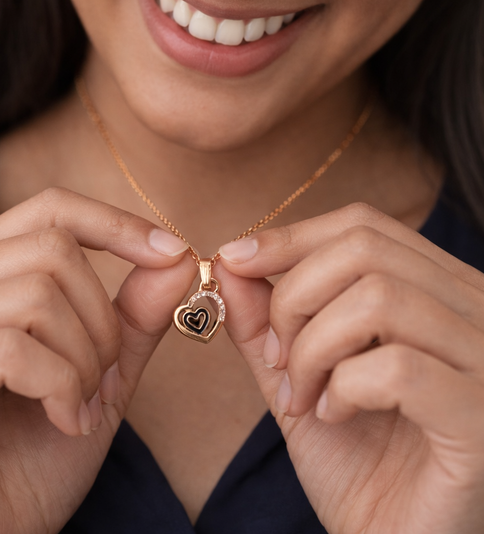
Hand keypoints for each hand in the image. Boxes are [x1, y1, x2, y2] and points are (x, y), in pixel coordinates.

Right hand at [0, 187, 195, 533]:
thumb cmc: (32, 459)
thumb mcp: (98, 377)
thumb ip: (132, 316)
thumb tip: (176, 257)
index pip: (46, 210)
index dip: (112, 222)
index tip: (169, 251)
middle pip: (50, 249)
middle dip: (102, 317)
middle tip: (106, 378)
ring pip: (35, 295)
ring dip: (84, 357)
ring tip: (81, 405)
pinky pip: (13, 350)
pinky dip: (60, 386)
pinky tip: (63, 421)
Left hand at [219, 203, 483, 533]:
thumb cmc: (360, 464)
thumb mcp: (300, 378)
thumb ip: (266, 320)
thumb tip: (231, 262)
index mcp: (440, 291)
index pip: (365, 226)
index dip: (293, 235)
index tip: (236, 260)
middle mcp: (475, 311)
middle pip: (365, 249)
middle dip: (294, 297)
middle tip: (276, 358)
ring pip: (378, 299)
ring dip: (313, 348)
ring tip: (302, 395)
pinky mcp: (480, 417)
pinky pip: (396, 367)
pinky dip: (344, 388)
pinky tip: (336, 417)